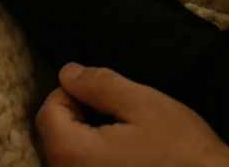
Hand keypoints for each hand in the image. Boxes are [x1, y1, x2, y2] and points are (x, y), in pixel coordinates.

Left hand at [36, 64, 228, 166]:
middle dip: (79, 114)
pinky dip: (96, 156)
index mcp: (74, 155)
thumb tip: (66, 73)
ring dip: (87, 136)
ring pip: (69, 153)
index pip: (49, 110)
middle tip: (117, 112)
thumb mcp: (140, 102)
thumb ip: (98, 84)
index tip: (106, 94)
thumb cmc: (179, 147)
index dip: (74, 92)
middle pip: (55, 134)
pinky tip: (127, 155)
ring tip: (123, 133)